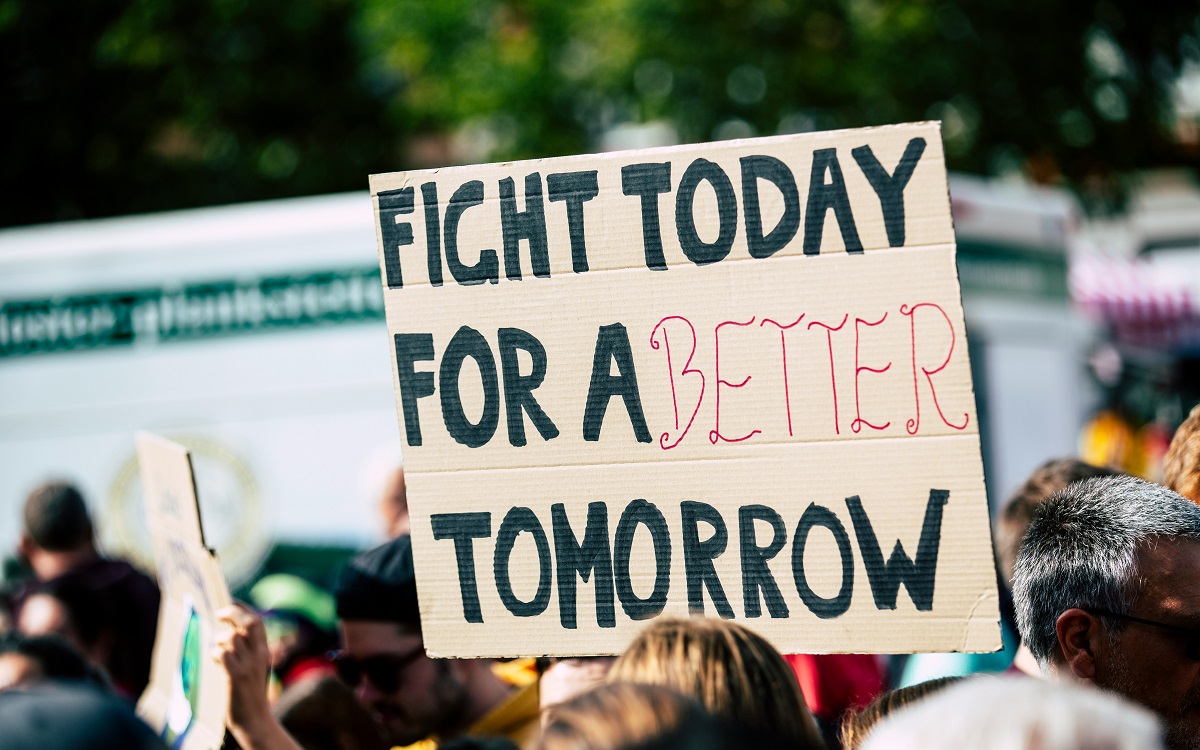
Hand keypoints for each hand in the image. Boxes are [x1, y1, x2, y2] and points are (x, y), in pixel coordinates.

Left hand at [213, 605, 272, 740]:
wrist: (255, 720)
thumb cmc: (250, 694)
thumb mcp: (254, 668)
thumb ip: (246, 651)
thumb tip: (229, 634)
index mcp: (263, 651)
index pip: (257, 620)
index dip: (243, 607)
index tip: (231, 602)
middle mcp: (259, 655)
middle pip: (250, 622)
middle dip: (233, 612)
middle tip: (219, 613)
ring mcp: (248, 665)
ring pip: (232, 637)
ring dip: (219, 639)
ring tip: (216, 648)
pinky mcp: (236, 677)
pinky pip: (223, 654)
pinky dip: (215, 654)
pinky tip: (215, 661)